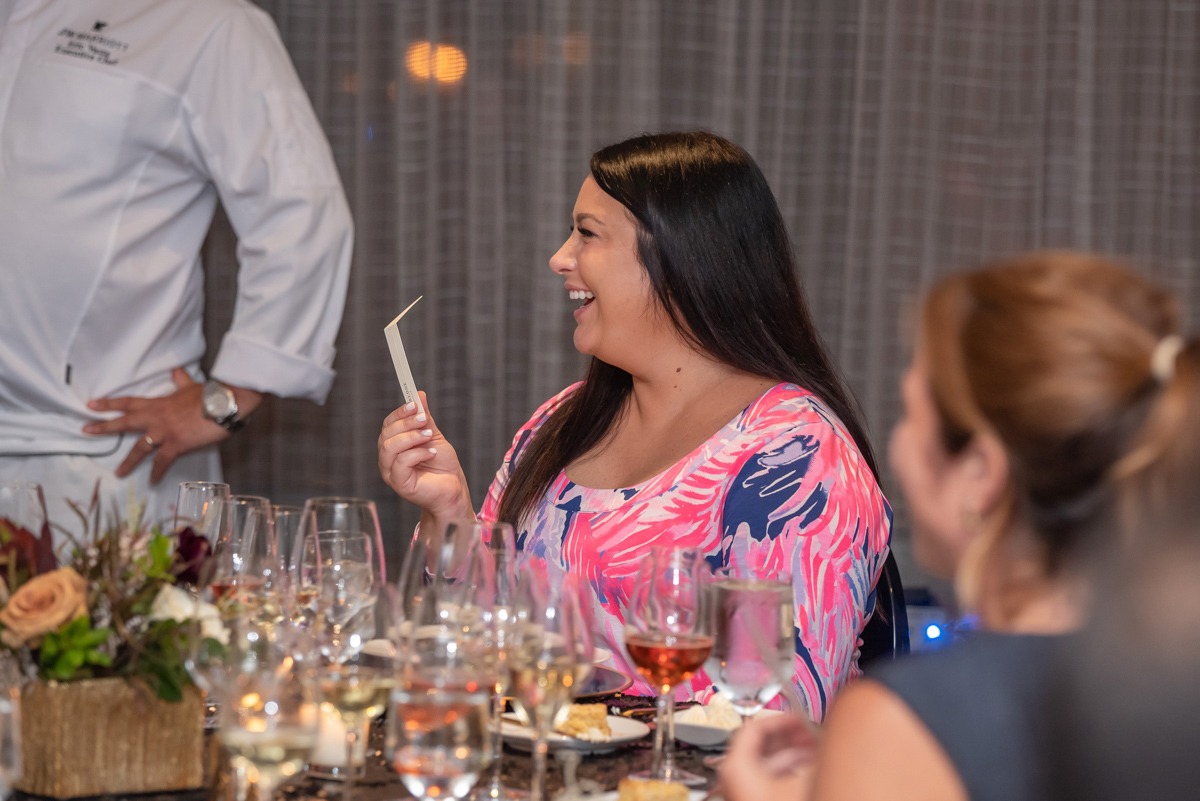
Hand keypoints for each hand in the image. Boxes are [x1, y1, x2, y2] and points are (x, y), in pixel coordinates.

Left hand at [83, 368, 261, 482]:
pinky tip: (153, 482)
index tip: (91, 404)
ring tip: (118, 473)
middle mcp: (156, 418)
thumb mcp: (191, 386)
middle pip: (125, 423)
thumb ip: (180, 380)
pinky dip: (157, 473)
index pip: (128, 402)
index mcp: (158, 403)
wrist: (223, 404)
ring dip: (128, 461)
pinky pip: (163, 462)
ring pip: (140, 448)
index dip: (109, 403)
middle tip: (86, 430)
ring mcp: (164, 433)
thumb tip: (176, 371)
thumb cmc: (209, 394)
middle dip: (104, 427)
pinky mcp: (176, 445)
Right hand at [378, 392, 472, 521]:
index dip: (400, 413)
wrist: (453, 489)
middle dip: (407, 423)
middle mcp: (388, 459)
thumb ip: (425, 418)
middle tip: (425, 420)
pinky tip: (431, 453)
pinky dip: (417, 453)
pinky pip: (401, 462)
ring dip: (411, 437)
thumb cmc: (442, 466)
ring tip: (429, 436)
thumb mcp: (434, 436)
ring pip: (390, 447)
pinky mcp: (399, 484)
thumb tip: (419, 394)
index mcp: (394, 446)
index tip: (415, 404)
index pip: (388, 425)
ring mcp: (391, 472)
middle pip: (387, 434)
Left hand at [719, 713, 818, 800]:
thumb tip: (828, 744)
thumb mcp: (802, 783)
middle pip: (761, 744)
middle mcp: (735, 776)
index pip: (754, 728)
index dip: (781, 719)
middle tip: (810, 732)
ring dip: (792, 754)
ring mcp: (743, 790)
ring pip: (768, 763)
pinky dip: (789, 771)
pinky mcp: (753, 799)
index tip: (800, 717)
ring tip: (816, 750)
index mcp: (737, 766)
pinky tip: (810, 770)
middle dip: (790, 736)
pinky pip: (770, 778)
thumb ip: (815, 759)